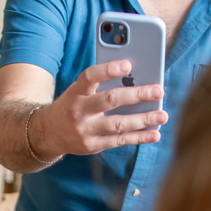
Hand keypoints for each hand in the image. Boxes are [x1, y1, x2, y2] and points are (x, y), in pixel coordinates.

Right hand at [36, 60, 167, 156]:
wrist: (48, 134)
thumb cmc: (72, 105)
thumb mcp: (78, 91)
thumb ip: (100, 85)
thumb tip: (135, 78)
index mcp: (75, 92)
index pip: (90, 77)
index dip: (108, 70)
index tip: (128, 64)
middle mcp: (79, 112)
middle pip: (110, 101)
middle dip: (136, 95)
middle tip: (158, 90)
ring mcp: (86, 131)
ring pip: (118, 124)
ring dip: (143, 120)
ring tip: (162, 115)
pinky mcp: (93, 146)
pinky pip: (120, 141)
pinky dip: (139, 137)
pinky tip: (155, 133)